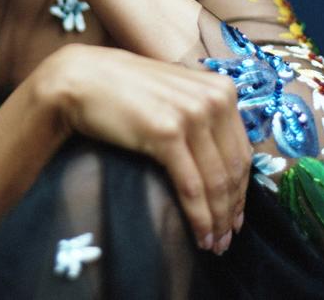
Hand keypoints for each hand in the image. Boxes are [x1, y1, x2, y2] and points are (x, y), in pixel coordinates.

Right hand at [38, 43, 251, 254]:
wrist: (81, 79)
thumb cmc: (124, 89)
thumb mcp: (176, 93)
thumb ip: (202, 114)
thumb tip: (222, 160)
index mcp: (221, 89)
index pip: (242, 150)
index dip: (242, 189)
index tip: (237, 215)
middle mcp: (213, 99)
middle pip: (233, 169)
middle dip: (232, 209)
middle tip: (227, 238)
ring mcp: (191, 114)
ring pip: (216, 182)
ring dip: (218, 220)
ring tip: (214, 244)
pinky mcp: (166, 133)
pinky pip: (191, 186)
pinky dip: (199, 217)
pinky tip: (199, 236)